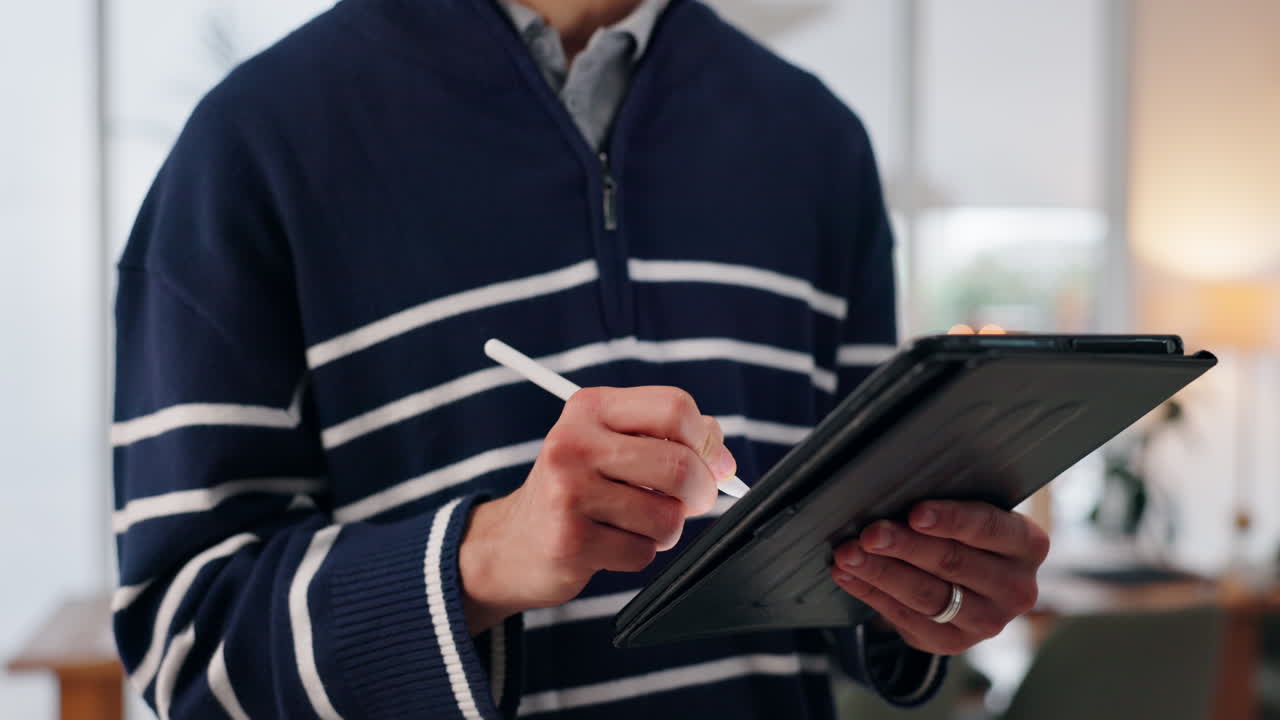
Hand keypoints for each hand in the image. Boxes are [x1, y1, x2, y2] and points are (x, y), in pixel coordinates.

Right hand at [459, 386, 736, 634]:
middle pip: (678, 464)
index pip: (675, 408)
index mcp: (589, 407)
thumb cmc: (577, 488)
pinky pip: (643, 552)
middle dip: (700, 492)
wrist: (512, 542)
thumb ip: (669, 439)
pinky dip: (639, 553)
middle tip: (692, 502)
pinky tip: (610, 543)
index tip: (712, 462)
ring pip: (666, 516)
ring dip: (665, 528)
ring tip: (636, 523)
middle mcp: (573, 442)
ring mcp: (568, 492)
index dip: (706, 440)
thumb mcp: (612, 446)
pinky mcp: (569, 541)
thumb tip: (723, 460)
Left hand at [830, 500, 1048, 654]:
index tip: (914, 513)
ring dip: (882, 573)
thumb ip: (943, 508)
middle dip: (904, 546)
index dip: (950, 520)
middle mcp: (1016, 587)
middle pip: (953, 563)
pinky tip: (849, 577)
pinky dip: (873, 594)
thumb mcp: (968, 514)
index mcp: (1027, 544)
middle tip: (869, 534)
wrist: (970, 585)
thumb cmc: (964, 534)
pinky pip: (908, 619)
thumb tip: (890, 493)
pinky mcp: (955, 643)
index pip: (989, 528)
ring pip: (928, 595)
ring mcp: (989, 621)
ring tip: (848, 555)